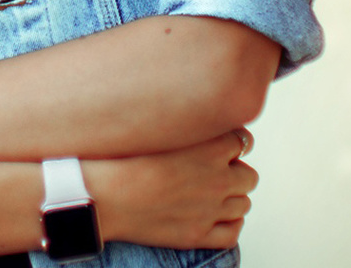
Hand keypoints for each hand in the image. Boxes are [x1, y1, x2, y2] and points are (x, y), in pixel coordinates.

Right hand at [87, 131, 258, 249]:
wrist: (102, 195)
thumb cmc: (121, 156)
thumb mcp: (157, 123)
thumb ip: (186, 119)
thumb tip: (196, 114)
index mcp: (212, 146)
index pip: (243, 140)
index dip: (230, 141)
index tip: (217, 142)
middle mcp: (218, 178)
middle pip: (248, 175)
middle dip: (234, 171)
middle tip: (212, 169)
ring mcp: (210, 209)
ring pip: (243, 203)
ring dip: (231, 197)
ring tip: (210, 192)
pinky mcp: (198, 235)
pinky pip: (233, 232)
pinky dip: (230, 224)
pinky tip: (215, 216)